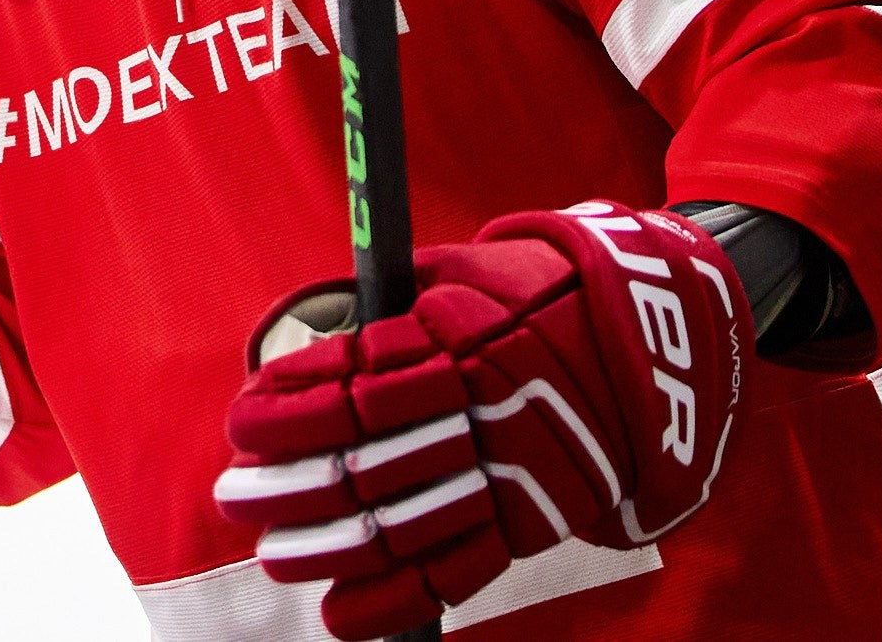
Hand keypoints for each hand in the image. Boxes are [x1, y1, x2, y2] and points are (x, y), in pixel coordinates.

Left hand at [215, 201, 748, 641]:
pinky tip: (339, 610)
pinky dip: (393, 599)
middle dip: (286, 487)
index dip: (287, 412)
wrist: (648, 338)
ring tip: (271, 551)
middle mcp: (479, 411)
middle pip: (363, 464)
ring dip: (325, 546)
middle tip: (233, 497)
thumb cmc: (531, 293)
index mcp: (455, 341)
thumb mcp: (458, 273)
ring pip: (401, 524)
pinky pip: (457, 571)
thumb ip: (388, 312)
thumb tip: (311, 348)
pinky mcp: (534, 518)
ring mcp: (510, 471)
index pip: (350, 387)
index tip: (242, 424)